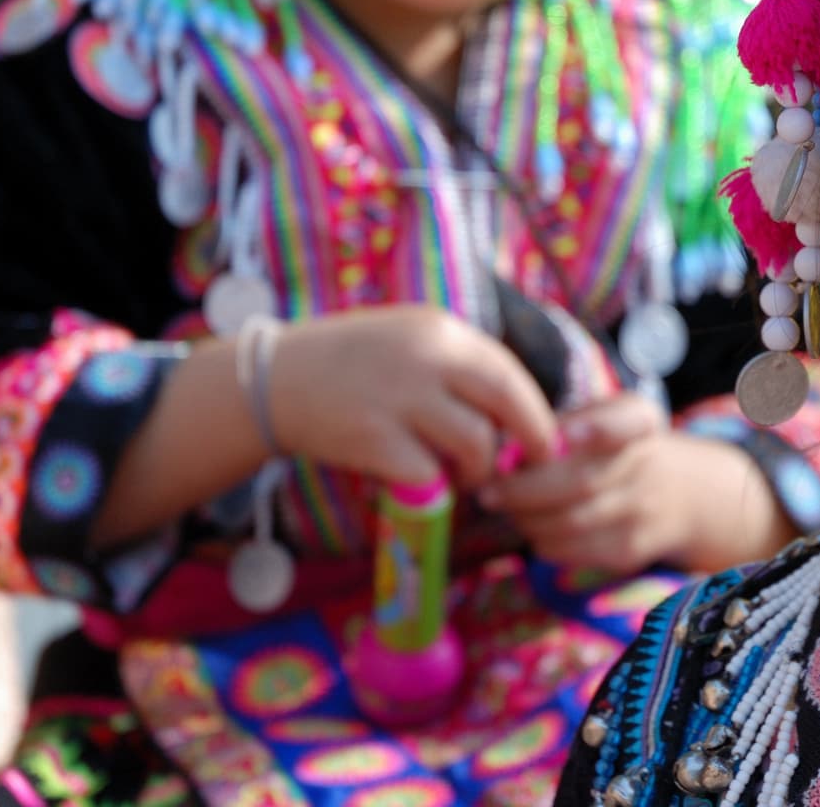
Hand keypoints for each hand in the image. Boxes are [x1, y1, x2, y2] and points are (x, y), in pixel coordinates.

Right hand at [266, 305, 558, 488]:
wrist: (276, 380)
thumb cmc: (351, 364)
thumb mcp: (410, 341)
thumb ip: (458, 367)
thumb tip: (515, 412)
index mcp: (440, 331)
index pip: (509, 371)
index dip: (534, 411)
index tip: (543, 439)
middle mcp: (426, 358)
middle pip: (506, 402)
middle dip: (528, 441)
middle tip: (525, 467)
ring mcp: (399, 398)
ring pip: (476, 444)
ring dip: (477, 470)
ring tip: (461, 476)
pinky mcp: (374, 439)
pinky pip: (431, 475)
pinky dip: (436, 489)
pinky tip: (424, 485)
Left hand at [480, 393, 797, 573]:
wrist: (682, 494)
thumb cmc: (618, 447)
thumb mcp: (606, 414)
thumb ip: (564, 421)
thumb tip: (504, 445)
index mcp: (639, 421)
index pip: (629, 421)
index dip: (597, 428)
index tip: (564, 435)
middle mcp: (648, 464)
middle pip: (581, 482)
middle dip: (524, 490)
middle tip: (488, 493)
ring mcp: (642, 511)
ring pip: (571, 522)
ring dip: (526, 519)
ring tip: (505, 509)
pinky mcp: (630, 550)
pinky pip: (573, 550)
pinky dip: (541, 541)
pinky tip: (531, 526)